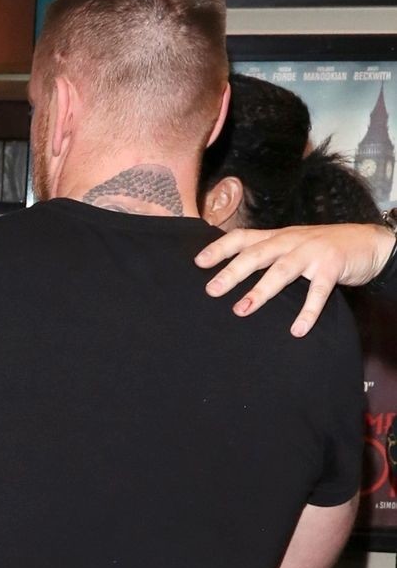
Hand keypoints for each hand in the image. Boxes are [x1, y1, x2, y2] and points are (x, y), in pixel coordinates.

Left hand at [196, 223, 395, 336]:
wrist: (370, 242)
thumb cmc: (323, 248)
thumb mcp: (293, 246)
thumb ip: (268, 255)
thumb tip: (233, 273)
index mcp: (279, 237)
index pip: (244, 237)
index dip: (221, 248)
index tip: (198, 262)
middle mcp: (292, 241)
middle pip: (257, 253)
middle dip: (233, 271)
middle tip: (212, 290)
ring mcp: (313, 252)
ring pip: (282, 270)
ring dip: (261, 290)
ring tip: (242, 309)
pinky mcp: (333, 266)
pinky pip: (318, 291)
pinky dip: (308, 311)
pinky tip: (297, 330)